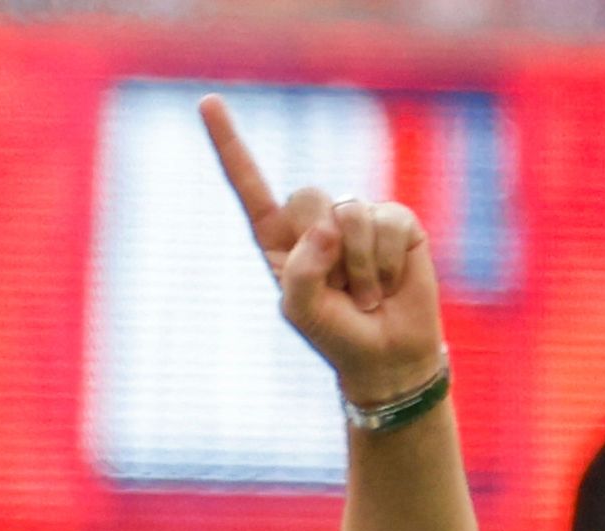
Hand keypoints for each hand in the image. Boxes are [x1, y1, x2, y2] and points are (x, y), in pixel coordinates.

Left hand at [200, 95, 447, 406]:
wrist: (386, 354)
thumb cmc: (334, 332)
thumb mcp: (300, 309)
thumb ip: (301, 270)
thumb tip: (330, 223)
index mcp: (277, 237)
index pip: (249, 185)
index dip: (229, 144)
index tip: (207, 101)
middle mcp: (315, 220)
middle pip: (308, 195)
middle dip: (324, 247)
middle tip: (337, 289)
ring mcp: (357, 216)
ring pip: (350, 213)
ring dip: (357, 266)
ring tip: (364, 293)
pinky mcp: (396, 221)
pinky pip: (388, 222)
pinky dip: (385, 262)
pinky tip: (387, 282)